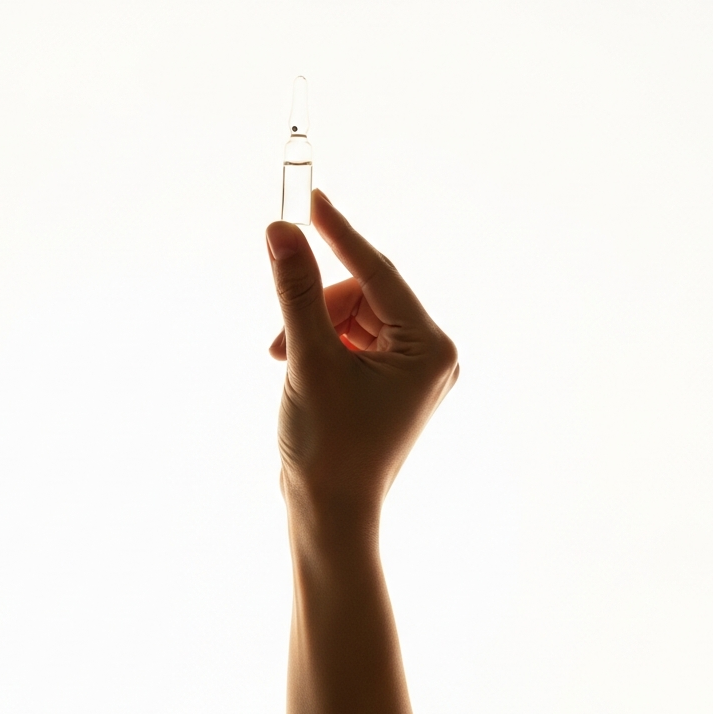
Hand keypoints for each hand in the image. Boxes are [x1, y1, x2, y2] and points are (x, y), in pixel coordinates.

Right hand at [266, 190, 458, 516]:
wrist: (330, 514)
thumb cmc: (327, 447)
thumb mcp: (307, 359)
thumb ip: (296, 290)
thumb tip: (280, 231)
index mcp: (430, 348)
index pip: (378, 272)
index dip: (340, 234)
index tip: (309, 199)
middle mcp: (433, 355)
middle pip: (365, 294)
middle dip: (317, 305)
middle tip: (279, 338)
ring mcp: (415, 371)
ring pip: (355, 315)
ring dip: (314, 327)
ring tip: (286, 362)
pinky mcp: (394, 383)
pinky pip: (355, 339)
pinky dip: (323, 343)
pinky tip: (301, 370)